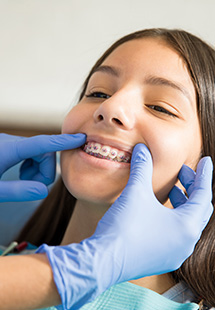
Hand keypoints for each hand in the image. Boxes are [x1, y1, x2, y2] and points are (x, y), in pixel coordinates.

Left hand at [0, 133, 85, 201]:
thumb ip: (18, 191)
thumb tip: (44, 191)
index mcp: (9, 149)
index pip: (42, 143)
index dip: (64, 142)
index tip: (81, 138)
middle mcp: (11, 142)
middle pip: (44, 153)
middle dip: (45, 171)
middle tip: (33, 187)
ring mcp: (11, 143)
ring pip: (38, 153)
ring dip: (39, 169)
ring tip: (23, 182)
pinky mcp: (9, 147)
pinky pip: (30, 154)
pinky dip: (32, 166)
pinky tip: (22, 175)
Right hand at [37, 144, 212, 309]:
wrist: (104, 260)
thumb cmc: (124, 227)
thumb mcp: (136, 191)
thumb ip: (142, 167)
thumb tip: (142, 149)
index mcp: (187, 226)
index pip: (203, 194)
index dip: (204, 175)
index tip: (205, 161)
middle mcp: (186, 243)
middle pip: (198, 210)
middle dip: (192, 188)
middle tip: (182, 173)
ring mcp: (174, 254)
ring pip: (187, 224)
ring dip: (183, 204)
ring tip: (171, 191)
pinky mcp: (161, 260)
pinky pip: (176, 236)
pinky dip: (173, 220)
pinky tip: (158, 211)